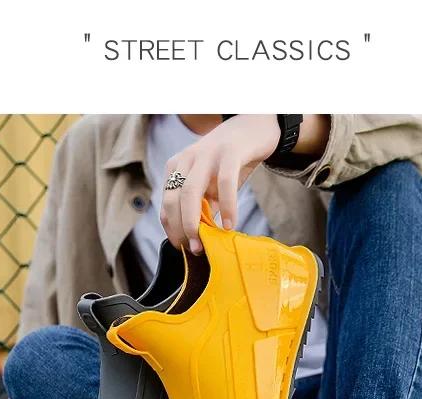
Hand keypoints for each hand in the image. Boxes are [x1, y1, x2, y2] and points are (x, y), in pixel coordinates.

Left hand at [161, 115, 279, 253]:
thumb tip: (201, 238)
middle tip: (193, 249)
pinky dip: (226, 207)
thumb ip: (205, 206)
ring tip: (204, 244)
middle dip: (180, 229)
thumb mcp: (213, 185)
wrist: (254, 126)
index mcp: (178, 167)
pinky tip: (229, 225)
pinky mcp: (229, 152)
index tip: (182, 246)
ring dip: (193, 222)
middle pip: (173, 199)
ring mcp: (206, 154)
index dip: (171, 228)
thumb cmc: (232, 162)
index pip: (166, 203)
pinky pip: (224, 182)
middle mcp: (187, 159)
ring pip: (190, 192)